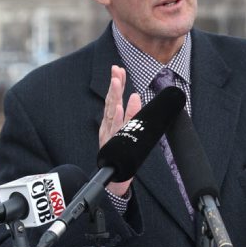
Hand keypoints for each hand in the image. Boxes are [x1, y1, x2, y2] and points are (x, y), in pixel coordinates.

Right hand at [99, 65, 141, 196]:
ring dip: (114, 96)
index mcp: (111, 121)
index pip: (113, 99)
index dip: (116, 84)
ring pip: (111, 113)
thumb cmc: (121, 152)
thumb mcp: (128, 130)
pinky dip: (116, 118)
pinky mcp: (113, 144)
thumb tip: (136, 96)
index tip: (118, 69)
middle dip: (114, 86)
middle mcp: (108, 126)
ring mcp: (109, 134)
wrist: (115, 177)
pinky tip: (118, 107)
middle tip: (116, 70)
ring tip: (117, 82)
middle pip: (110, 102)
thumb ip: (131, 114)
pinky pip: (116, 130)